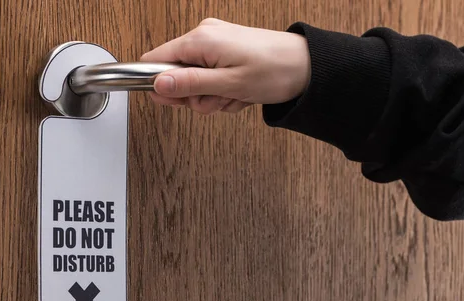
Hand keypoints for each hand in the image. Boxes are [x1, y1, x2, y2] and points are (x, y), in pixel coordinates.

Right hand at [140, 18, 310, 114]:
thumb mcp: (229, 84)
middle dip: (196, 96)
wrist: (307, 66)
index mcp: (201, 40)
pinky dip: (224, 90)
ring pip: (197, 81)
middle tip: (219, 99)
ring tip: (236, 95)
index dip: (161, 84)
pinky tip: (241, 92)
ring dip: (214, 97)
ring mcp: (217, 43)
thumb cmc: (275, 71)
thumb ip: (190, 84)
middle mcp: (205, 36)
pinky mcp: (227, 51)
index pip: (156, 59)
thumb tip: (158, 85)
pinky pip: (212, 77)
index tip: (175, 101)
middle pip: (177, 74)